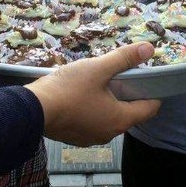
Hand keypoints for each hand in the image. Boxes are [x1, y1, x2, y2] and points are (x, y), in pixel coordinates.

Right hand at [26, 43, 160, 144]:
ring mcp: (91, 138)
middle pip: (129, 114)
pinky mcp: (75, 138)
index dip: (153, 93)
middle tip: (121, 76)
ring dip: (108, 104)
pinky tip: (81, 97)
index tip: (149, 79)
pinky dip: (92, 111)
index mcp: (120, 119)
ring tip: (99, 84)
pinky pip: (91, 123)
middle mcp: (109, 134)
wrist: (32, 110)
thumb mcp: (98, 68)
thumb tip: (149, 48)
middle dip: (128, 96)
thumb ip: (124, 59)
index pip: (149, 109)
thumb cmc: (69, 89)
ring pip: (108, 119)